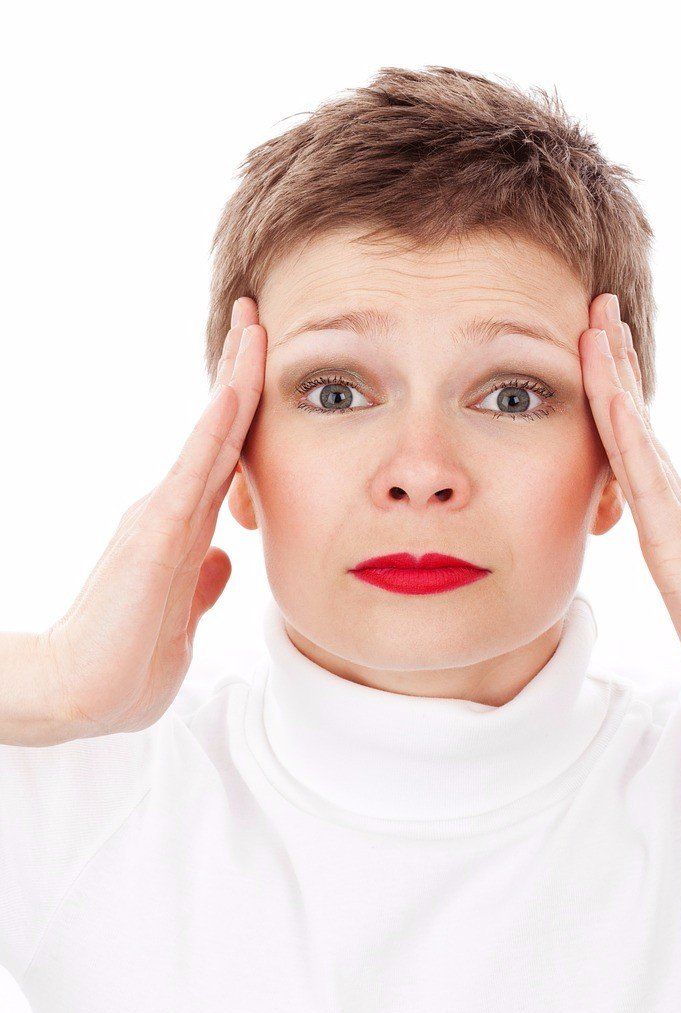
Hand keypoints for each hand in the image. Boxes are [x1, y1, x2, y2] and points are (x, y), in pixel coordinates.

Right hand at [41, 297, 266, 737]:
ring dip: (236, 380)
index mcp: (183, 529)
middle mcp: (172, 510)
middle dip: (242, 370)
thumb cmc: (128, 663)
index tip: (264, 364)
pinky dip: (216, 430)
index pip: (225, 457)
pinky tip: (237, 393)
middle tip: (258, 314)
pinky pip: (194, 472)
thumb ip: (202, 583)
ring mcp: (162, 516)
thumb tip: (224, 557)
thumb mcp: (182, 617)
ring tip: (254, 325)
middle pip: (219, 430)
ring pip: (210, 436)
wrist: (83, 697)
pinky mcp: (155, 534)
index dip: (247, 410)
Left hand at [579, 292, 680, 738]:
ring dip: (615, 380)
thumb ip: (678, 559)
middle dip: (616, 361)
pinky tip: (612, 399)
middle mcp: (677, 504)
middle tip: (598, 305)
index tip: (596, 341)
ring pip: (639, 437)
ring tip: (598, 326)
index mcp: (673, 513)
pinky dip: (628, 436)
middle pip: (638, 421)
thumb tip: (662, 542)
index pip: (635, 440)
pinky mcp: (680, 547)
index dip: (615, 389)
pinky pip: (649, 482)